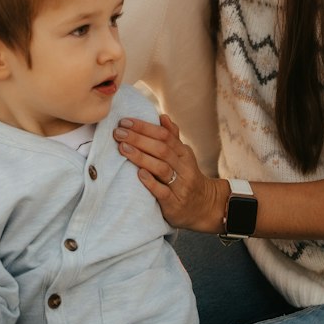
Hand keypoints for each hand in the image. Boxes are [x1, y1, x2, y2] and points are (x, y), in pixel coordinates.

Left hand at [114, 112, 226, 231]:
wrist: (205, 207)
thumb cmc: (186, 177)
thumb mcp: (183, 156)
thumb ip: (172, 138)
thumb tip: (162, 116)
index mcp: (184, 154)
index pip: (165, 136)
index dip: (144, 127)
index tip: (125, 122)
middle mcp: (184, 168)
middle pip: (162, 150)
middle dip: (138, 139)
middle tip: (118, 133)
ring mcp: (180, 186)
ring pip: (161, 168)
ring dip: (141, 157)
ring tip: (123, 148)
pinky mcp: (174, 204)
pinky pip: (163, 192)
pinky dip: (151, 182)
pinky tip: (138, 173)